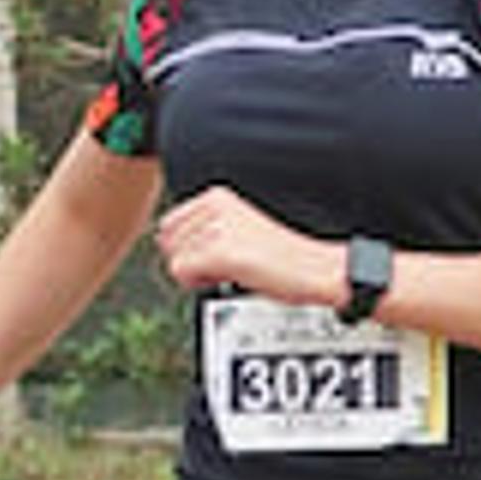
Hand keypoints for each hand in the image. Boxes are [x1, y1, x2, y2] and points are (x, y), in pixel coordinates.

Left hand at [151, 185, 328, 305]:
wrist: (315, 269)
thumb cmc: (282, 256)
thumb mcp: (237, 230)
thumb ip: (202, 231)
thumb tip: (165, 242)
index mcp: (217, 196)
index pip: (169, 225)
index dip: (187, 249)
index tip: (215, 255)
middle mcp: (214, 207)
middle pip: (168, 244)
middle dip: (190, 261)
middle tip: (225, 265)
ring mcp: (216, 228)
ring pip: (175, 260)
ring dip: (198, 273)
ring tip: (232, 270)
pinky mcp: (220, 252)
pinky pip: (182, 273)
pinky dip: (199, 283)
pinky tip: (228, 277)